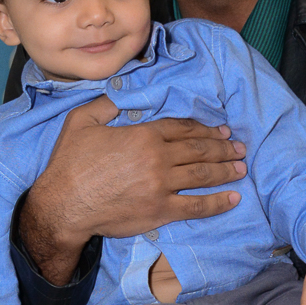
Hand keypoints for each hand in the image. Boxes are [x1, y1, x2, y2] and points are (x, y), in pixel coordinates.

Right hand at [20, 96, 247, 284]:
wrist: (64, 206)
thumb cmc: (70, 164)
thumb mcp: (81, 122)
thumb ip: (106, 105)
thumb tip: (122, 93)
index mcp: (143, 135)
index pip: (182, 128)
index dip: (205, 128)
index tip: (221, 130)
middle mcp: (158, 158)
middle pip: (199, 150)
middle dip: (222, 148)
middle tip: (239, 148)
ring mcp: (162, 186)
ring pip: (203, 175)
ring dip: (226, 170)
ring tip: (241, 168)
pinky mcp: (161, 211)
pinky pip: (196, 206)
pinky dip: (218, 202)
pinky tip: (233, 198)